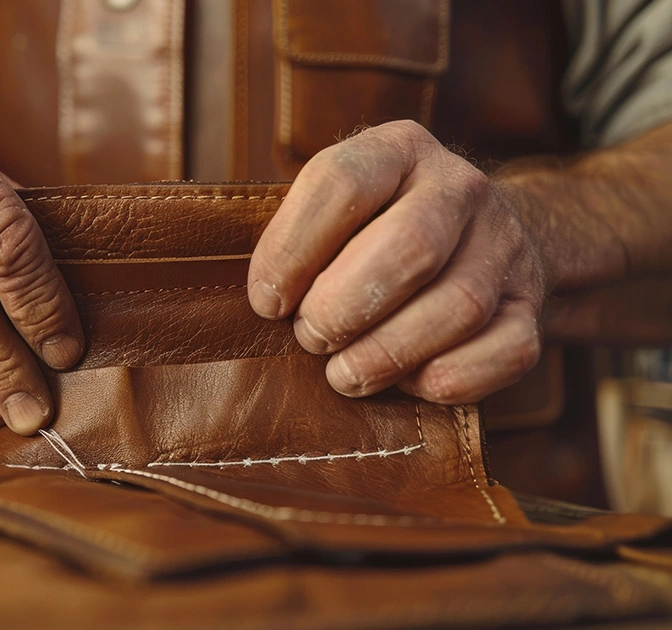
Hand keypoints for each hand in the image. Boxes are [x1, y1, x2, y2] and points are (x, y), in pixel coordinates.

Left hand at [248, 120, 548, 402]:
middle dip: (344, 307)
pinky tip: (409, 381)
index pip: (340, 183)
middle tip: (310, 338)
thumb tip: (263, 301)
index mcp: (397, 150)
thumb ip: (293, 239)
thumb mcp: (330, 210)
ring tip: (344, 372)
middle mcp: (459, 186)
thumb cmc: (368, 232)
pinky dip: (450, 378)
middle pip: (410, 246)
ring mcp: (505, 243)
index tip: (267, 302)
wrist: (473, 234)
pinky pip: (506, 349)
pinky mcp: (532, 303)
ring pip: (459, 305)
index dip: (292, 251)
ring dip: (388, 352)